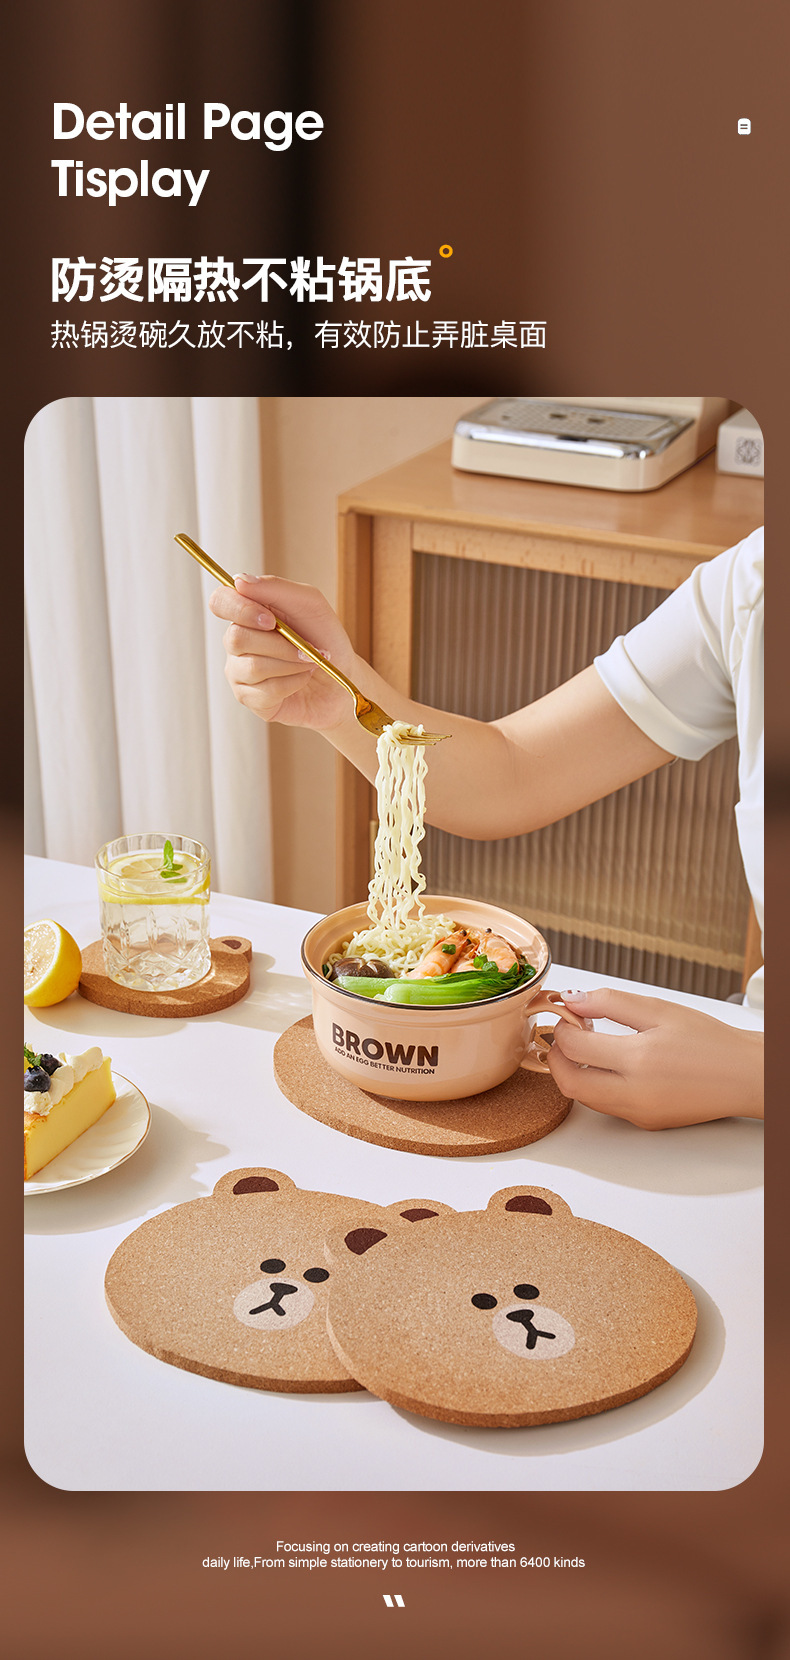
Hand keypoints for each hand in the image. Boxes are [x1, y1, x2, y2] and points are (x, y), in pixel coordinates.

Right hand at [208, 575, 356, 730]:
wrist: (343, 677)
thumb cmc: (324, 637)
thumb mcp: (309, 603)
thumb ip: (276, 587)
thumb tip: (239, 581)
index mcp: (247, 612)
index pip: (220, 602)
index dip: (239, 609)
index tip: (270, 620)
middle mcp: (237, 641)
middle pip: (236, 638)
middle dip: (280, 645)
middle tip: (306, 648)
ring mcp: (239, 671)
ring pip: (251, 667)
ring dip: (291, 664)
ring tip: (309, 663)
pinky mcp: (249, 699)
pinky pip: (264, 692)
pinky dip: (292, 684)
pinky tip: (301, 681)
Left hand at [547, 988, 763, 1127]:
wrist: (743, 1076)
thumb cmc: (709, 1042)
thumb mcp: (659, 1010)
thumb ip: (611, 1002)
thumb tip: (573, 999)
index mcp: (639, 1060)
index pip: (574, 1047)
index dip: (563, 1027)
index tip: (570, 1015)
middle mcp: (635, 1094)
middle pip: (569, 1083)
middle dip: (556, 1058)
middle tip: (563, 1037)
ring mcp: (638, 1113)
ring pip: (584, 1098)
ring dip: (575, 1073)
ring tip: (589, 1047)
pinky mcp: (645, 1123)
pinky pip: (607, 1106)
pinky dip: (597, 1085)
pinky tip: (611, 1064)